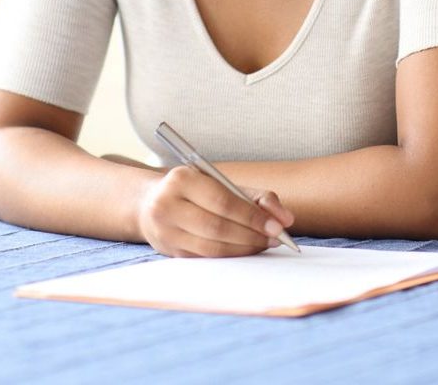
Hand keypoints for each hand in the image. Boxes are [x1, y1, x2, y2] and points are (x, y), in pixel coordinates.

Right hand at [137, 166, 294, 257]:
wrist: (151, 203)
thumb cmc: (197, 191)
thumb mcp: (225, 184)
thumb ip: (260, 198)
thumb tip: (286, 219)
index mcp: (181, 179)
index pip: (223, 202)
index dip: (252, 217)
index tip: (277, 227)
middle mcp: (167, 205)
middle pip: (217, 228)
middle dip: (251, 236)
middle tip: (275, 239)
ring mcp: (165, 231)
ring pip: (212, 248)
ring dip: (244, 249)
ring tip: (264, 244)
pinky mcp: (169, 251)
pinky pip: (206, 258)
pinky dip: (231, 256)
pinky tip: (246, 250)